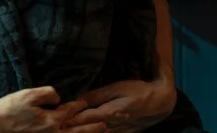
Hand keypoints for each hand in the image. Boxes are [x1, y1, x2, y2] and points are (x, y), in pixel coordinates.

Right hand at [0, 86, 105, 132]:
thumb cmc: (9, 109)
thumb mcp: (28, 95)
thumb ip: (48, 93)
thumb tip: (58, 97)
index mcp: (52, 120)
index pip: (71, 111)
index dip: (79, 106)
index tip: (86, 103)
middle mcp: (53, 132)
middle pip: (78, 130)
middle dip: (92, 127)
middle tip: (105, 124)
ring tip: (99, 132)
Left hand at [61, 79, 175, 132]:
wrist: (162, 102)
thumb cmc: (138, 90)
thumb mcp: (117, 88)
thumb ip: (96, 95)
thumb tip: (79, 100)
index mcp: (109, 113)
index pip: (83, 118)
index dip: (68, 118)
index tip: (55, 117)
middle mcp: (112, 125)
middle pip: (87, 129)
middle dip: (71, 127)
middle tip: (56, 125)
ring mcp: (119, 131)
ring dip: (82, 131)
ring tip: (66, 129)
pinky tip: (87, 131)